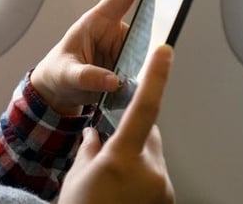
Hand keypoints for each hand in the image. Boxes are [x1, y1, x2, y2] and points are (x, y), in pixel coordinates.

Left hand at [30, 0, 159, 113]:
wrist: (57, 91)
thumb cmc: (57, 73)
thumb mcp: (66, 74)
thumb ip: (87, 77)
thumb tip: (112, 80)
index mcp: (96, 21)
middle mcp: (112, 31)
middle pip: (144, 24)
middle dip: (154, 32)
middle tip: (158, 45)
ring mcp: (122, 47)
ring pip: (146, 49)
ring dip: (145, 61)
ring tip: (130, 77)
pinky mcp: (127, 63)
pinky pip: (143, 65)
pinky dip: (143, 75)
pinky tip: (134, 84)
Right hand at [57, 44, 174, 203]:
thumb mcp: (78, 176)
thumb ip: (91, 148)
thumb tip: (96, 134)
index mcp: (124, 159)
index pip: (145, 108)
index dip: (156, 77)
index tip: (165, 53)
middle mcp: (150, 173)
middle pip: (148, 134)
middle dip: (131, 134)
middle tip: (106, 150)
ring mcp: (161, 190)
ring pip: (151, 156)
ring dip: (135, 158)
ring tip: (111, 180)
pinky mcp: (165, 201)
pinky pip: (154, 176)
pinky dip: (139, 176)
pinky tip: (121, 190)